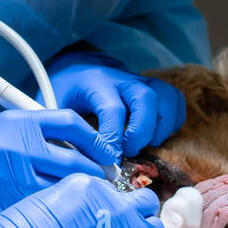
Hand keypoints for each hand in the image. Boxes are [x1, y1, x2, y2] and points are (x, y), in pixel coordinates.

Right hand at [0, 108, 116, 221]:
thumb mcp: (9, 124)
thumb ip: (43, 131)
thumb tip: (84, 148)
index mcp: (22, 122)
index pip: (71, 123)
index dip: (96, 140)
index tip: (108, 152)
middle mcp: (19, 147)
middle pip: (74, 161)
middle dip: (96, 173)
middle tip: (106, 179)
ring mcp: (12, 177)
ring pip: (62, 189)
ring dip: (80, 195)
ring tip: (90, 196)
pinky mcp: (5, 202)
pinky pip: (41, 207)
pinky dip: (55, 209)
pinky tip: (62, 211)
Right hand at [0, 174, 163, 227]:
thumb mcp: (50, 199)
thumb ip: (78, 202)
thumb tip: (91, 213)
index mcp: (89, 185)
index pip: (117, 189)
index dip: (115, 202)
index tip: (109, 212)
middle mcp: (110, 205)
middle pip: (147, 203)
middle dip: (142, 211)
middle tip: (132, 221)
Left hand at [42, 51, 185, 156]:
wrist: (78, 66)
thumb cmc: (65, 90)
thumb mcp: (53, 106)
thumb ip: (59, 129)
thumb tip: (67, 161)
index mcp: (95, 82)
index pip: (112, 109)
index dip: (113, 137)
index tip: (108, 158)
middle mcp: (122, 79)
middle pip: (146, 98)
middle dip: (141, 131)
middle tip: (129, 151)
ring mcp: (141, 81)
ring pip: (166, 97)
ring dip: (161, 127)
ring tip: (144, 145)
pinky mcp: (154, 87)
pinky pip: (175, 101)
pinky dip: (172, 122)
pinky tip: (155, 136)